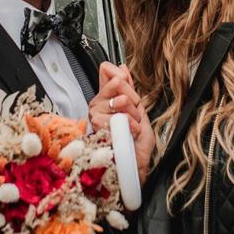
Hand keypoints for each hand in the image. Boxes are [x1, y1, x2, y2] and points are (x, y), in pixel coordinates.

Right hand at [88, 62, 154, 179]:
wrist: (136, 165)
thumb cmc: (135, 144)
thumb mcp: (137, 110)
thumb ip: (128, 88)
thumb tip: (122, 68)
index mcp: (105, 99)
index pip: (107, 70)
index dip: (123, 78)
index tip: (131, 94)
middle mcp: (97, 105)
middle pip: (118, 82)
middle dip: (134, 99)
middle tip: (134, 115)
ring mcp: (96, 116)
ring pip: (121, 100)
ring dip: (134, 116)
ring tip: (131, 128)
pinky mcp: (99, 127)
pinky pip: (121, 116)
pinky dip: (131, 126)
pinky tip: (128, 134)